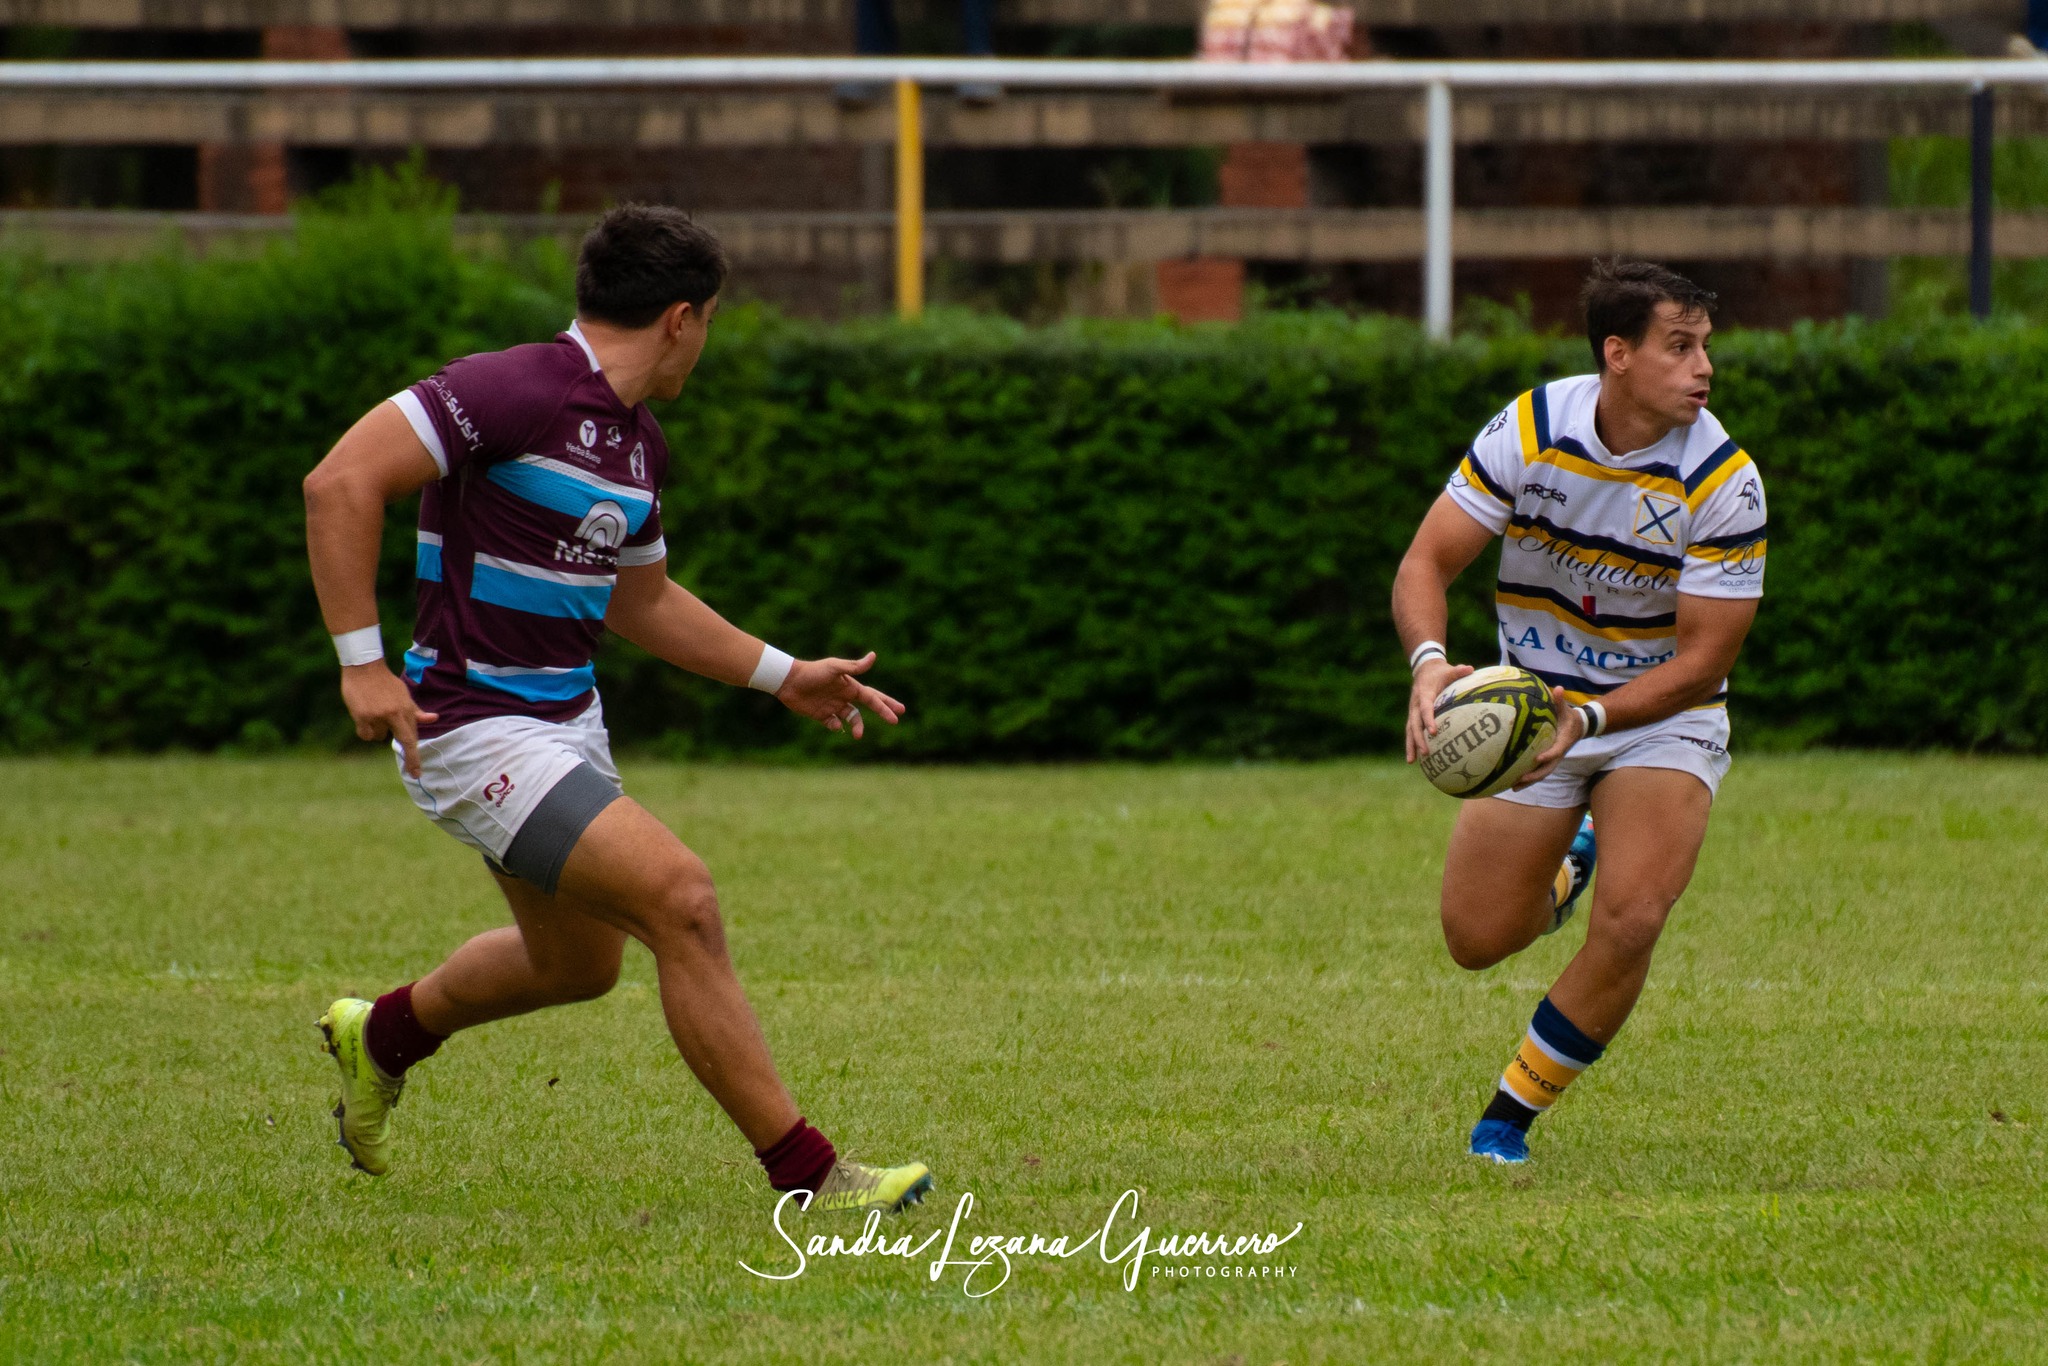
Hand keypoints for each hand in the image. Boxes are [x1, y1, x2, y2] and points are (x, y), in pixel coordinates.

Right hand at [339, 662, 438, 777]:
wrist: (364, 668)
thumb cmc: (385, 683)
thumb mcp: (404, 695)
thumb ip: (416, 711)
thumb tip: (434, 718)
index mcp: (405, 709)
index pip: (412, 737)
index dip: (415, 757)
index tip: (416, 773)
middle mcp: (393, 714)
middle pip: (402, 741)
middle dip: (410, 758)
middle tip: (413, 772)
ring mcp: (377, 716)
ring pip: (379, 736)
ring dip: (378, 729)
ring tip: (375, 712)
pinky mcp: (361, 716)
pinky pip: (365, 735)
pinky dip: (365, 729)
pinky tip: (363, 715)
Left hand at [777, 652, 905, 739]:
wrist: (788, 681)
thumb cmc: (812, 672)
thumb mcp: (834, 668)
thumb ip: (854, 666)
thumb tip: (874, 656)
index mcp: (849, 685)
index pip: (872, 696)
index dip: (886, 704)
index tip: (899, 712)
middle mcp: (843, 695)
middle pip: (868, 706)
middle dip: (882, 711)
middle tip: (895, 720)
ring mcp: (833, 705)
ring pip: (852, 718)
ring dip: (858, 726)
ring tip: (859, 735)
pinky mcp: (821, 714)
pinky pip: (834, 724)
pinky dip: (837, 727)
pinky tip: (835, 725)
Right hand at [1405, 659, 1473, 762]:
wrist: (1424, 669)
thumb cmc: (1439, 672)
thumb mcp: (1448, 670)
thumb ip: (1458, 671)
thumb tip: (1470, 669)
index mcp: (1424, 694)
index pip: (1425, 709)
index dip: (1428, 720)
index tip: (1434, 732)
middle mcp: (1415, 704)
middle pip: (1415, 724)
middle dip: (1419, 739)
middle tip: (1426, 753)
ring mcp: (1412, 711)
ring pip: (1410, 730)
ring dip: (1411, 745)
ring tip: (1412, 762)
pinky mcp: (1413, 716)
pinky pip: (1411, 731)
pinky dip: (1412, 744)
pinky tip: (1414, 758)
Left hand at [1512, 688, 1584, 788]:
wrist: (1578, 727)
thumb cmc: (1569, 717)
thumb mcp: (1566, 709)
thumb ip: (1560, 700)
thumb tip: (1557, 688)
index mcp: (1563, 742)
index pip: (1556, 751)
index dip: (1548, 755)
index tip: (1537, 758)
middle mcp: (1558, 754)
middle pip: (1547, 769)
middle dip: (1534, 776)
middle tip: (1520, 780)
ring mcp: (1553, 759)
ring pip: (1542, 774)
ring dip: (1528, 781)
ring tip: (1513, 787)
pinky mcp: (1548, 761)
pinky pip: (1538, 771)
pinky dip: (1527, 778)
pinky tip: (1512, 782)